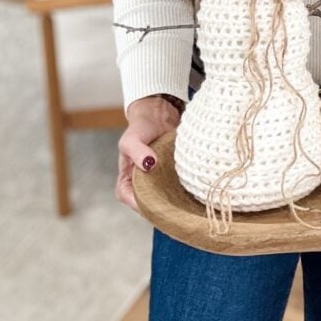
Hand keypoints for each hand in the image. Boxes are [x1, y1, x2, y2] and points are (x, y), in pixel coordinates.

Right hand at [116, 95, 181, 213]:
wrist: (159, 114)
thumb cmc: (140, 127)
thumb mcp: (131, 139)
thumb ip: (136, 151)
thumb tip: (149, 165)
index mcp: (126, 179)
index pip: (129, 198)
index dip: (139, 203)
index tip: (155, 202)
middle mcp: (141, 184)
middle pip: (149, 203)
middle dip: (161, 206)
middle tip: (176, 205)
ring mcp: (158, 181)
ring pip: (164, 198)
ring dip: (174, 200)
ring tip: (186, 199)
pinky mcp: (172, 176)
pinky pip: (177, 188)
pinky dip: (184, 190)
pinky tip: (193, 189)